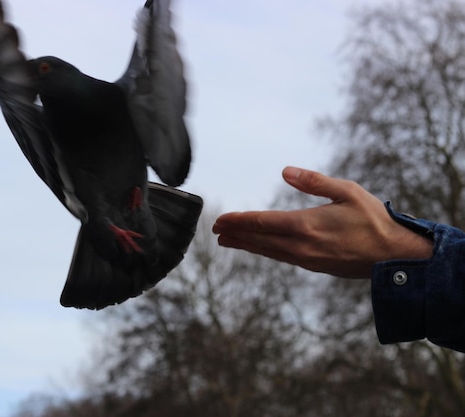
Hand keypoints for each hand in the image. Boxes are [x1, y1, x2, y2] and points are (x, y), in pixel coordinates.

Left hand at [212, 167, 432, 277]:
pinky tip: (258, 248)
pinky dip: (264, 251)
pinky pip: (281, 257)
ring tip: (227, 240)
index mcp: (306, 225)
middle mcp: (301, 246)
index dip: (239, 221)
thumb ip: (314, 182)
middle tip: (216, 229)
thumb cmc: (373, 220)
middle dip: (235, 233)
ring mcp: (306, 259)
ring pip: (268, 251)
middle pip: (259, 239)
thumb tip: (286, 171)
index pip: (262, 223)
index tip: (220, 219)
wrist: (394, 256)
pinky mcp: (313, 266)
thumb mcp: (347, 191)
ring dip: (246, 244)